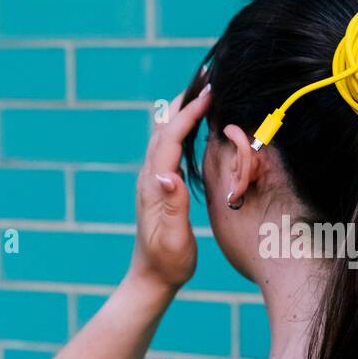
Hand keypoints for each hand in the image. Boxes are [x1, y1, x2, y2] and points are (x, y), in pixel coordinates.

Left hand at [127, 83, 210, 292]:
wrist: (151, 279)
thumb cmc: (167, 263)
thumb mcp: (173, 240)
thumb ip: (172, 207)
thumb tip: (168, 175)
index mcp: (154, 187)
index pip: (169, 140)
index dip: (188, 115)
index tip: (208, 95)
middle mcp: (149, 178)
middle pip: (161, 128)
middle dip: (182, 101)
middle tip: (205, 78)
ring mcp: (152, 181)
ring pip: (162, 135)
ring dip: (179, 111)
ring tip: (200, 93)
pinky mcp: (158, 187)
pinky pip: (167, 148)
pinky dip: (179, 128)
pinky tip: (192, 126)